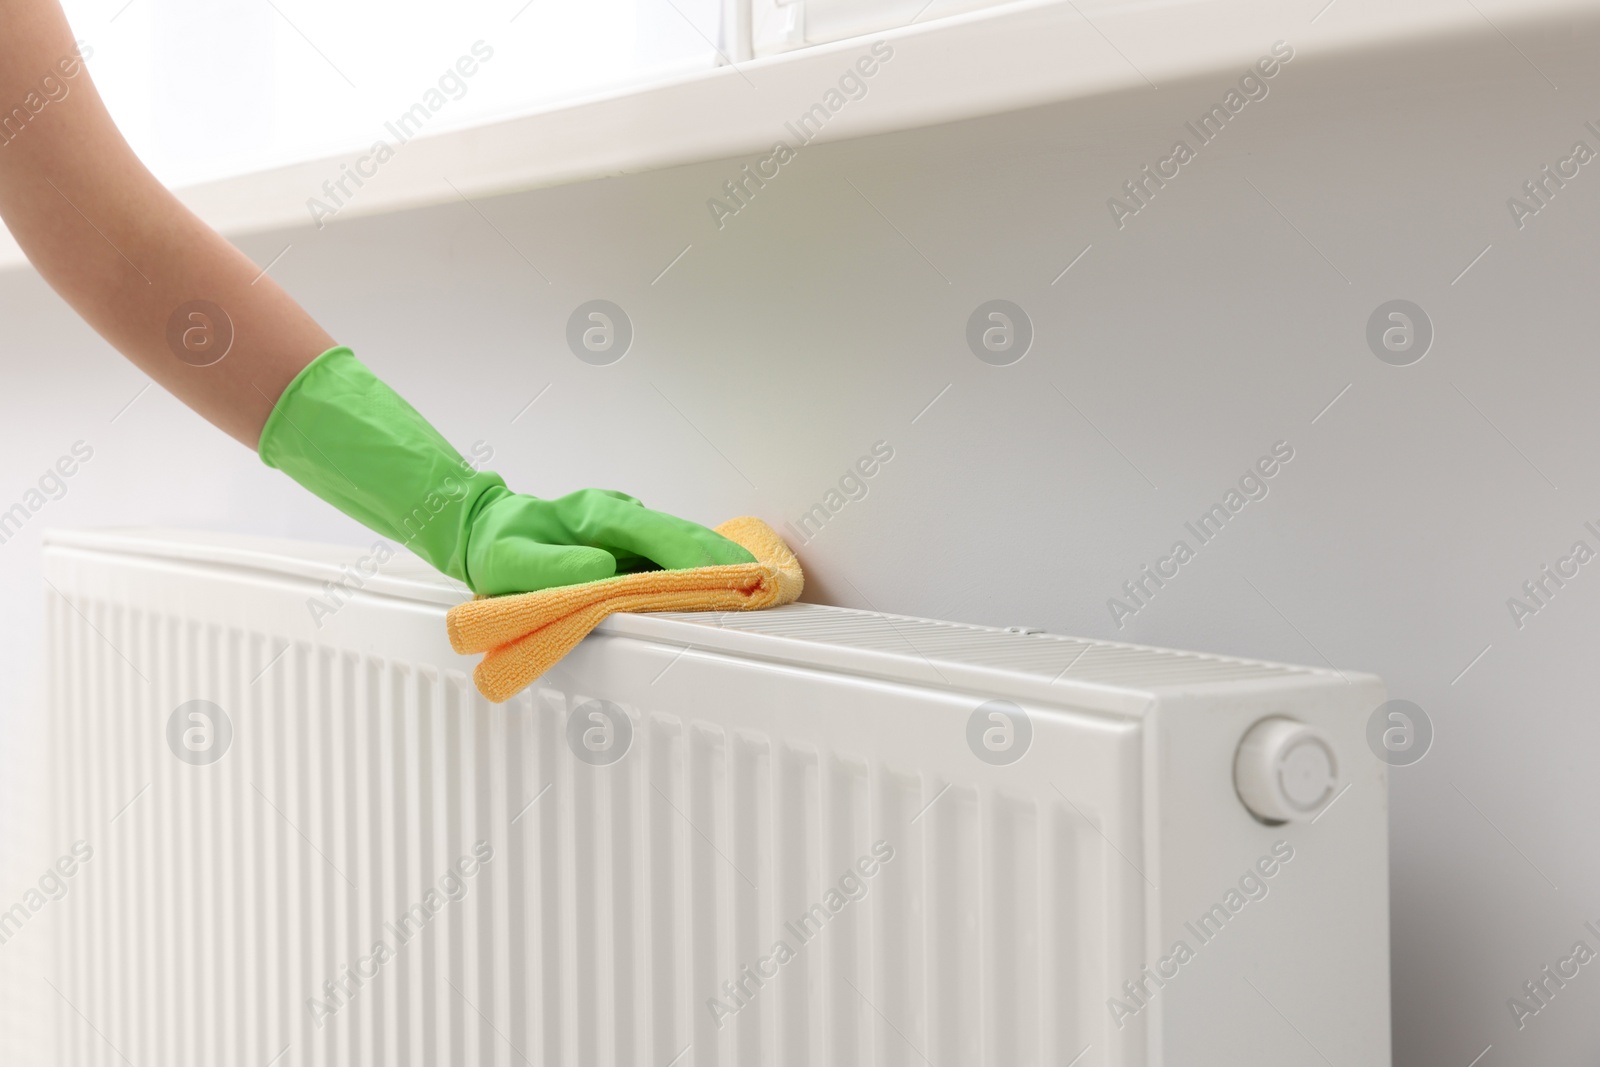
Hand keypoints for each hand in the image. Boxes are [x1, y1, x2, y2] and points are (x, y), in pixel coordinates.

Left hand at [465, 487, 754, 595]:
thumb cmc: (497, 545)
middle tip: (761, 584)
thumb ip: (551, 569)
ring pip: (680, 542)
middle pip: (680, 533)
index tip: (726, 574)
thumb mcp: (507, 562)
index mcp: (595, 513)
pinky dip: (697, 567)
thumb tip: (605, 571)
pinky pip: (669, 553)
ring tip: (754, 587)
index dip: (694, 554)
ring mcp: (626, 524)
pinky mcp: (628, 540)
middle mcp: (618, 513)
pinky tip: (722, 584)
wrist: (486, 526)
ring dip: (716, 563)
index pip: (656, 531)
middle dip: (722, 558)